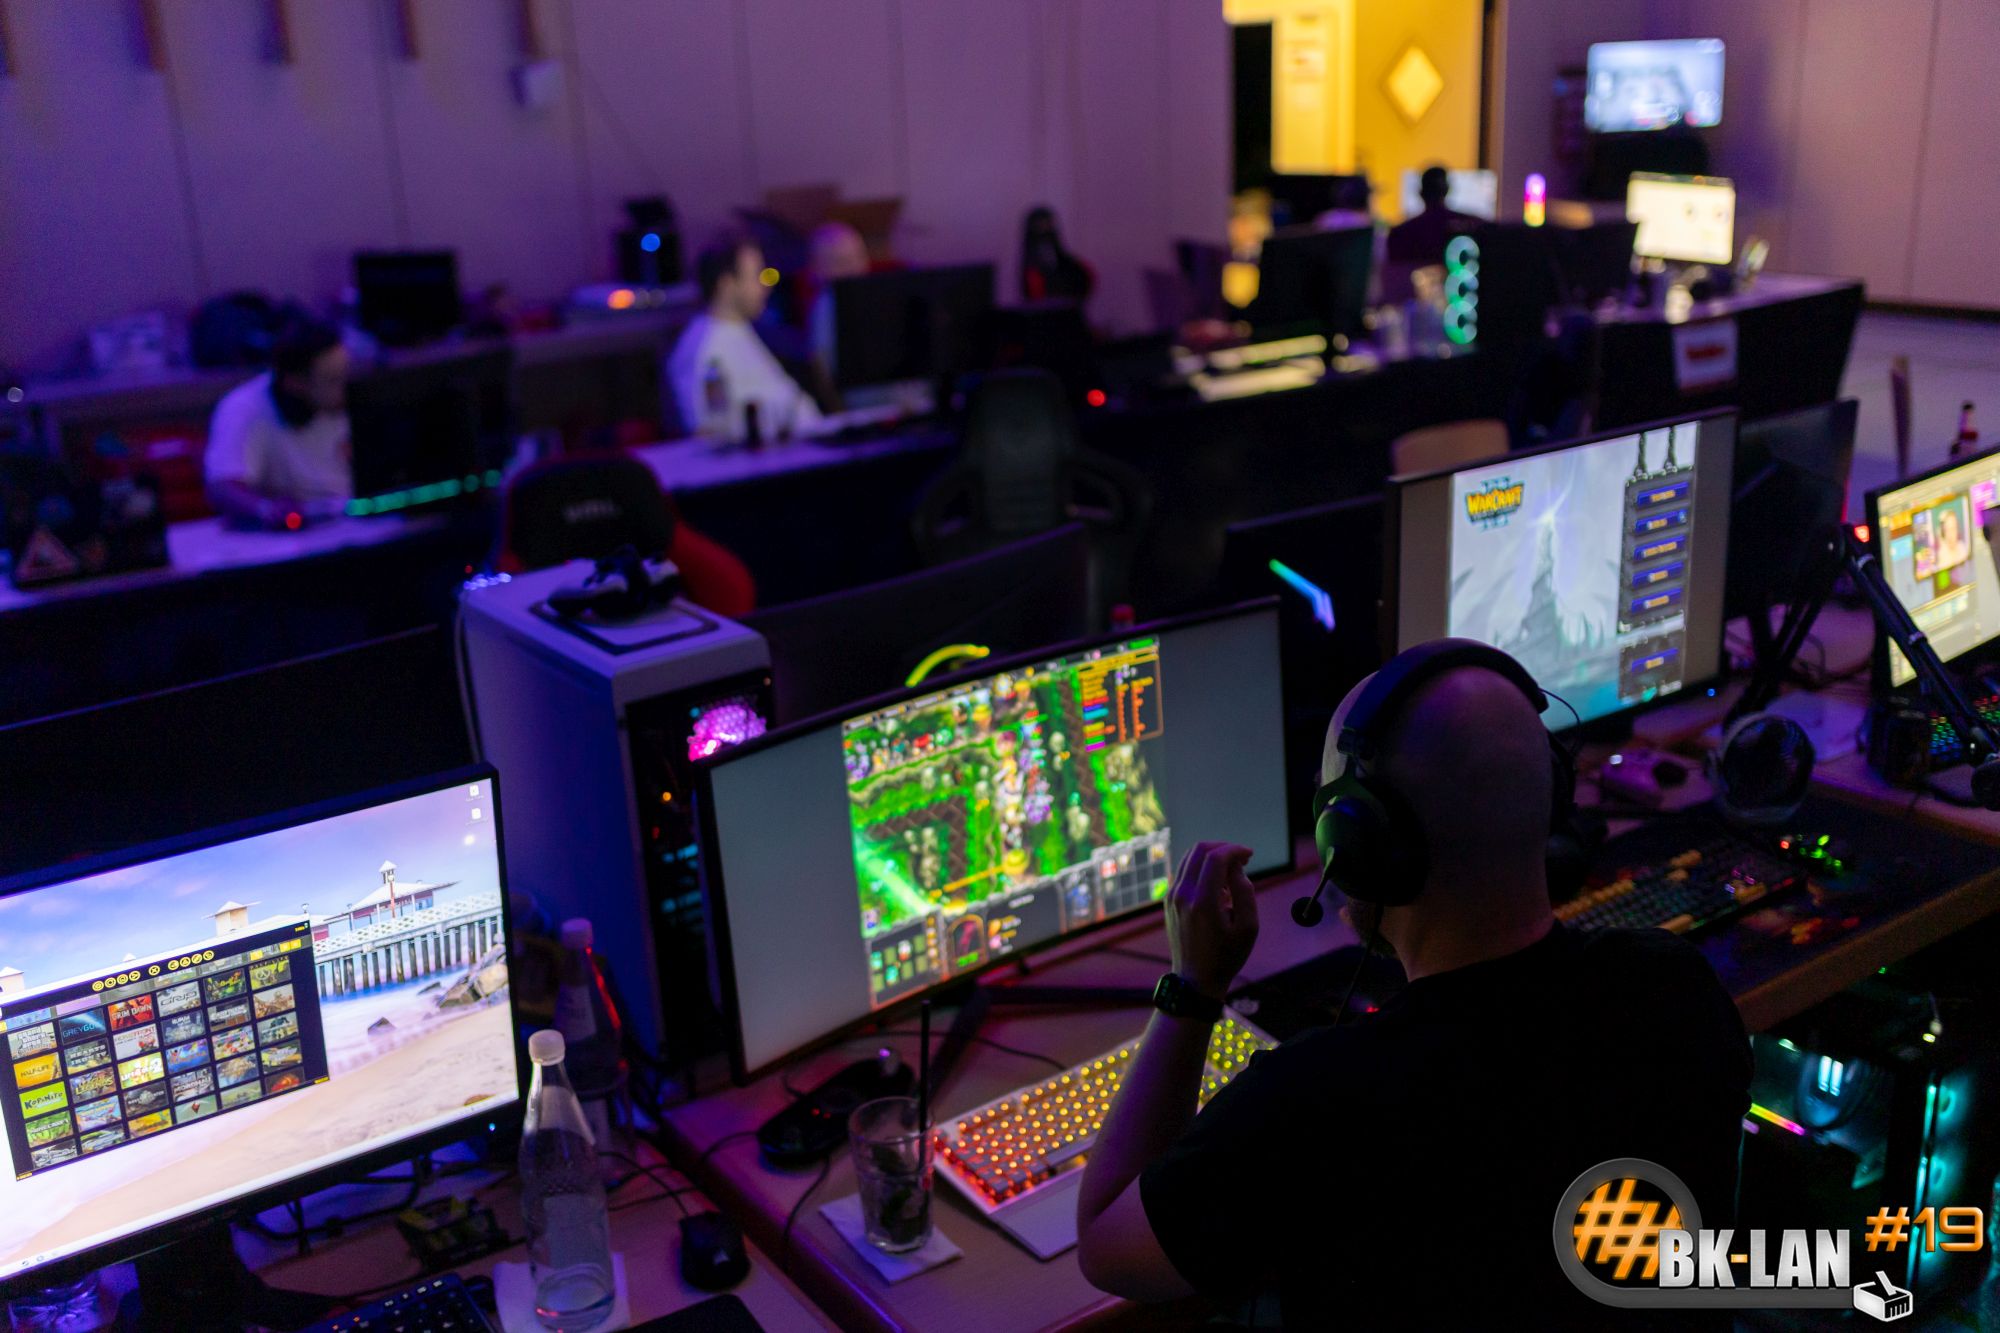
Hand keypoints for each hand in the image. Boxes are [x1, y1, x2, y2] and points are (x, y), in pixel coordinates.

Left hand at [1164, 842, 1259, 1000]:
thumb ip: (1245, 892)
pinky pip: (1184, 873)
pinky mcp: (1168, 902)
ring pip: (1188, 858)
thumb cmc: (1226, 956)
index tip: (1249, 855)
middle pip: (1198, 850)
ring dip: (1211, 857)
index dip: (1235, 850)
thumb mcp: (1248, 927)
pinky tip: (1217, 886)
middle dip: (1223, 848)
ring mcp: (1172, 897)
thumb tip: (1236, 868)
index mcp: (1202, 901)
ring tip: (1231, 873)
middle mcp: (1182, 894)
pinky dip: (1201, 869)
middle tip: (1241, 859)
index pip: (1215, 857)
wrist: (1196, 980)